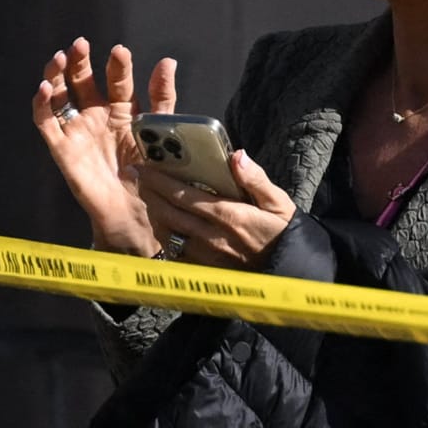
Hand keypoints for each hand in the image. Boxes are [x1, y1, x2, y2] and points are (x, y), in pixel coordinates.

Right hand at [34, 38, 177, 253]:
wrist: (140, 218)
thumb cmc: (155, 179)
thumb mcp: (163, 133)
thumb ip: (163, 99)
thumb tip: (167, 60)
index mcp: (123, 113)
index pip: (118, 82)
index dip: (117, 66)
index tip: (120, 51)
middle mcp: (98, 118)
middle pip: (83, 81)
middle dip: (80, 62)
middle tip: (82, 43)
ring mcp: (79, 133)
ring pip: (60, 96)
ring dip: (57, 75)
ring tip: (61, 57)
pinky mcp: (63, 150)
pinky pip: (46, 124)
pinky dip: (41, 105)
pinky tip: (45, 88)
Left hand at [139, 150, 297, 269]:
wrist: (290, 271)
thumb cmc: (283, 232)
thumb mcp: (279, 201)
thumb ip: (256, 178)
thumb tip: (237, 156)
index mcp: (229, 216)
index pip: (184, 195)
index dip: (159, 180)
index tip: (144, 166)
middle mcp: (212, 237)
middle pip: (168, 212)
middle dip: (149, 192)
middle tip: (137, 176)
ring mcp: (206, 256)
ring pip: (167, 232)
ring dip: (153, 212)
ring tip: (148, 196)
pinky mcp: (205, 270)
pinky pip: (174, 252)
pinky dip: (164, 236)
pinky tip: (163, 224)